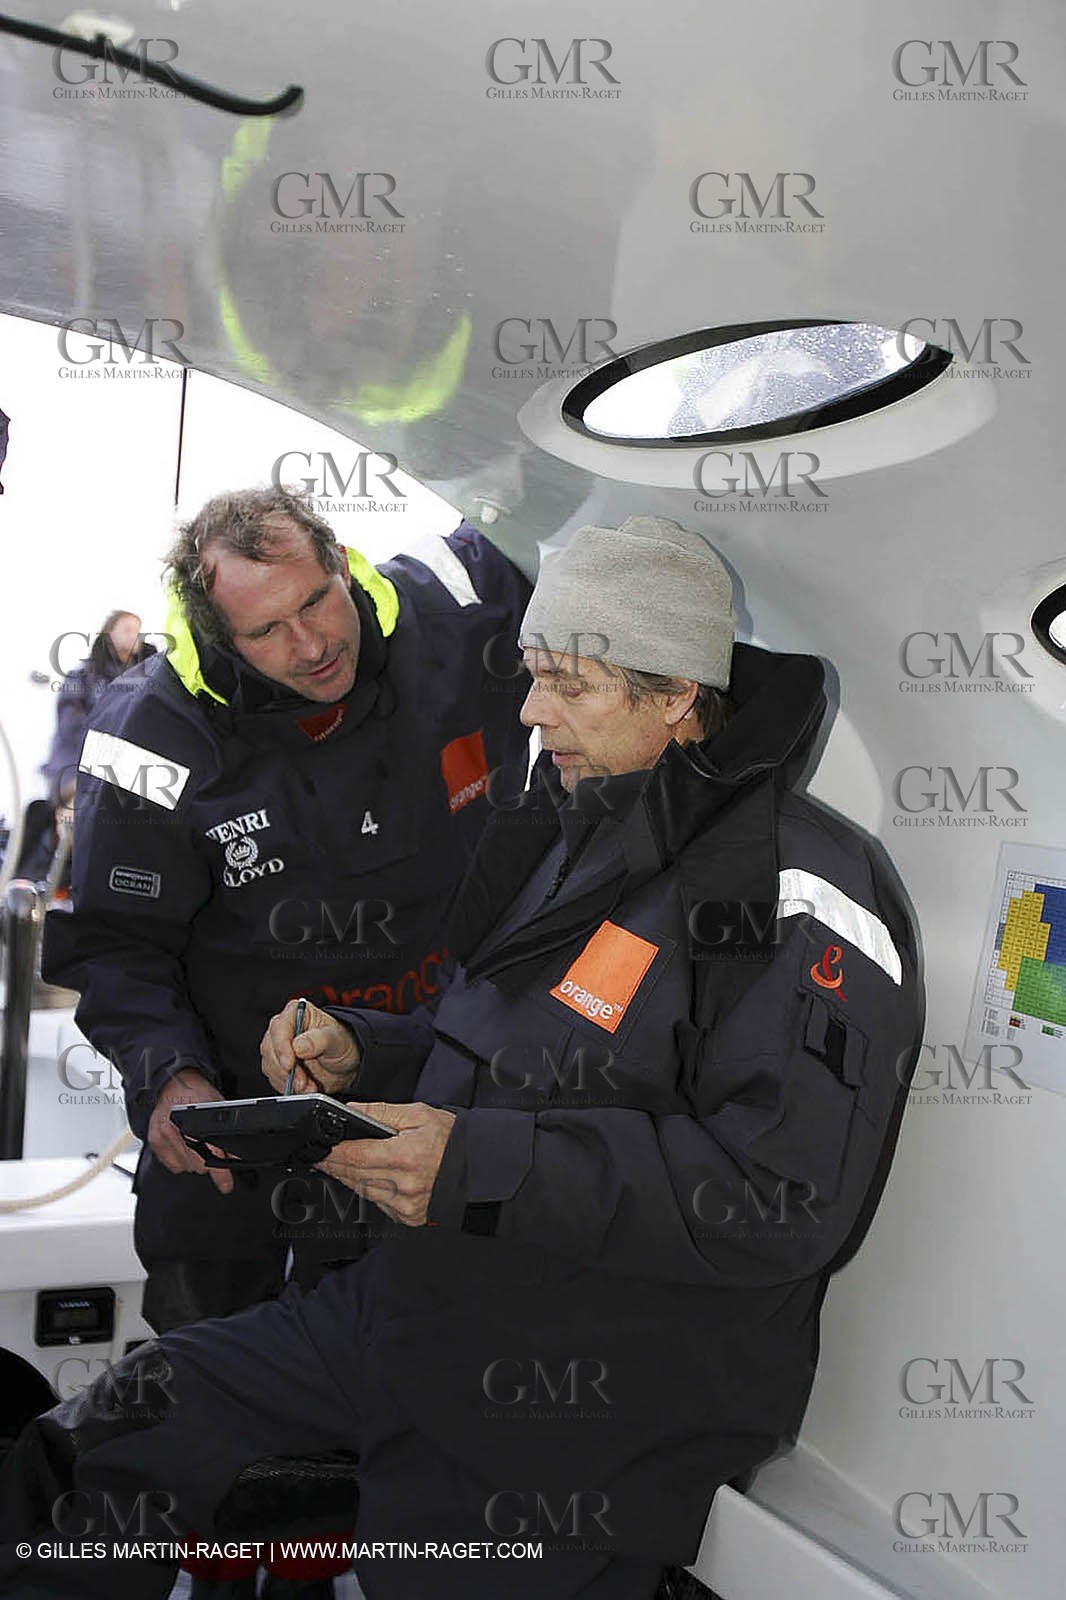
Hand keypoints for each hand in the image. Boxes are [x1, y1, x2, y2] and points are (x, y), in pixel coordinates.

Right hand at [151, 1069, 233, 1195]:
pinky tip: (183, 1145)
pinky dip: (180, 1160)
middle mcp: (177, 1127)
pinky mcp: (154, 1140)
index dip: (221, 1173)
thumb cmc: (197, 1093)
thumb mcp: (219, 1107)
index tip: (226, 1185)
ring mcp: (163, 1134)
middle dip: (209, 1161)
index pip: (211, 1152)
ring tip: (196, 1143)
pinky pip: (172, 1164)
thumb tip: (235, 1156)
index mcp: (196, 1116)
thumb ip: (226, 1131)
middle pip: (198, 1164)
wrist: (174, 1083)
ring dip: (194, 1161)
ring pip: (186, 1167)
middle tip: (211, 1149)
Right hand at [260, 998, 359, 1097]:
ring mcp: (279, 1048)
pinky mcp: (278, 1066)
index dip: (282, 1047)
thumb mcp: (336, 1039)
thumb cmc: (342, 1043)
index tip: (290, 1064)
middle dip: (286, 1070)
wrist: (345, 1064)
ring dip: (289, 1081)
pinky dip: (289, 1087)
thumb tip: (298, 1046)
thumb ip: (319, 1040)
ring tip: (309, 1086)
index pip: (279, 1028)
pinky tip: (305, 1088)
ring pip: (271, 1066)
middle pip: (271, 1049)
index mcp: (297, 1013)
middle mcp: (283, 1029)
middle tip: (303, 1081)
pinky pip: (275, 1079)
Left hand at [317, 1101, 455, 1227]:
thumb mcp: (420, 1115)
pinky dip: (367, 1189)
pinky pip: (377, 1203)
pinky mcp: (407, 1216)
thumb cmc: (452, 1140)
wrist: (478, 1168)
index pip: (356, 1155)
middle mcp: (404, 1185)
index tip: (319, 1147)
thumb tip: (352, 1110)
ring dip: (347, 1178)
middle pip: (354, 1175)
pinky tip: (363, 1177)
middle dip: (333, 1164)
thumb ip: (382, 1112)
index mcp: (405, 1156)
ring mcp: (405, 1204)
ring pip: (362, 1191)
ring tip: (337, 1164)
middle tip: (321, 1155)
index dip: (333, 1153)